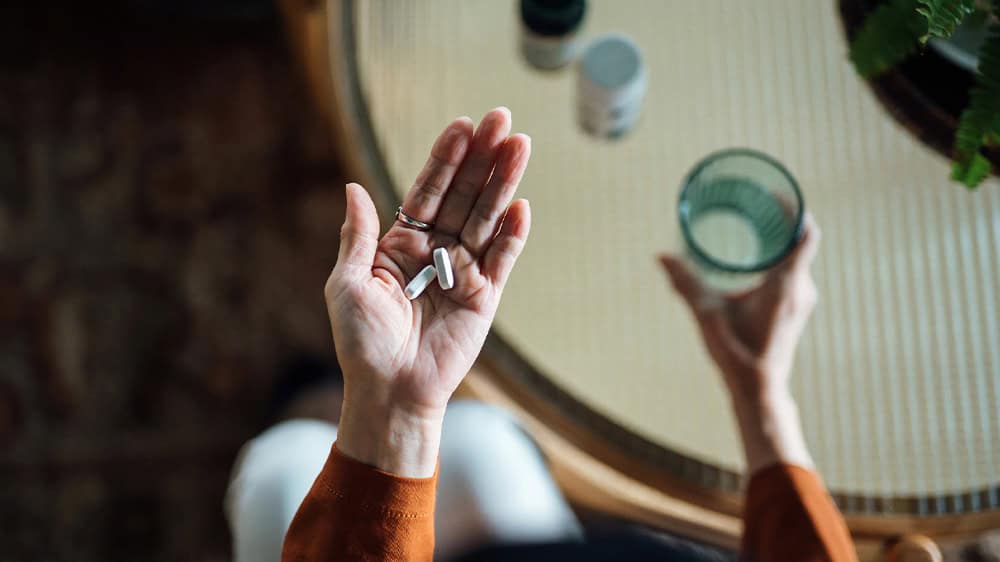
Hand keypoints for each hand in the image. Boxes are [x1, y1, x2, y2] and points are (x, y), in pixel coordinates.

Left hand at [325, 108, 530, 476]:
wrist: (389, 391)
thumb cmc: (361, 342)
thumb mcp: (346, 284)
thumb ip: (359, 236)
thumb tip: (355, 187)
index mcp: (400, 244)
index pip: (427, 191)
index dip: (445, 158)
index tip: (462, 125)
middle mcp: (434, 252)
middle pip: (463, 195)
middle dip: (482, 158)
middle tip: (503, 119)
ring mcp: (462, 272)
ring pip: (486, 218)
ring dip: (503, 183)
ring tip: (520, 145)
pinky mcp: (484, 297)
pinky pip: (501, 260)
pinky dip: (512, 234)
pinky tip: (521, 205)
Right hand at [660, 214, 820, 471]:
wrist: (759, 389)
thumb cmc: (736, 353)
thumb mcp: (707, 314)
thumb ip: (685, 283)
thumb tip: (661, 256)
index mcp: (786, 284)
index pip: (805, 234)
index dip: (795, 209)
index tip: (775, 194)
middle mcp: (801, 289)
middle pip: (800, 241)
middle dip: (781, 219)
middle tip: (757, 202)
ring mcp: (801, 300)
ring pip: (797, 257)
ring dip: (780, 238)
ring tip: (755, 223)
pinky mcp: (794, 310)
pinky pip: (794, 271)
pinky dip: (779, 257)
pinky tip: (758, 256)